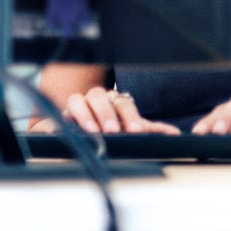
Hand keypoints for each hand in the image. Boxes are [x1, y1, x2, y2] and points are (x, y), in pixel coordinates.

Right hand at [38, 87, 179, 134]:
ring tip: (94, 131)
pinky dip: (60, 121)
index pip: (123, 102)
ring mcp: (76, 107)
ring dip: (87, 114)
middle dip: (108, 113)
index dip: (130, 115)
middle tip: (114, 131)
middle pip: (101, 96)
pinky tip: (62, 128)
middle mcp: (95, 101)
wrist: (81, 135)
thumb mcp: (131, 131)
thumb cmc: (110, 130)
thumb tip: (175, 134)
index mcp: (114, 102)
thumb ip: (151, 130)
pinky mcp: (59, 118)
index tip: (135, 130)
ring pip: (79, 99)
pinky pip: (55, 116)